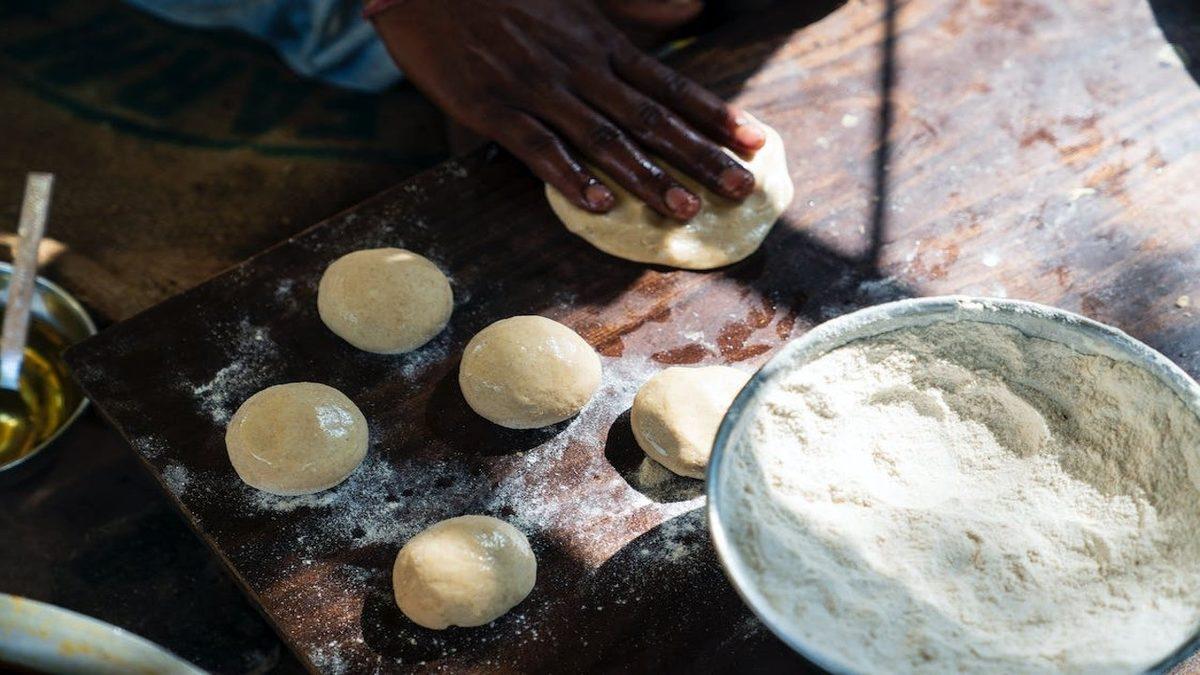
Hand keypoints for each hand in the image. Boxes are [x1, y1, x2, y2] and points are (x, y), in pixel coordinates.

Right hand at [371, 0, 766, 220]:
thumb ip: (637, 6)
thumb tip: (694, 9)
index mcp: (600, 43)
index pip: (669, 84)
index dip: (714, 115)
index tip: (755, 142)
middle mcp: (578, 67)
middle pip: (649, 117)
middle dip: (698, 154)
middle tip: (738, 188)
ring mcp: (536, 88)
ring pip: (602, 137)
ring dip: (646, 175)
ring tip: (684, 208)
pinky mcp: (492, 107)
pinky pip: (537, 147)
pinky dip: (569, 176)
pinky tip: (598, 205)